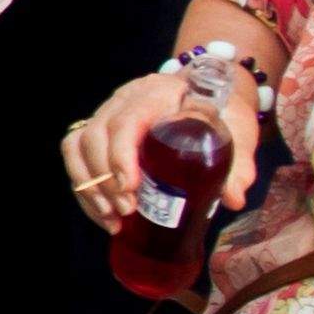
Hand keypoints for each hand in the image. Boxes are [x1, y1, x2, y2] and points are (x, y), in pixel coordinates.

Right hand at [58, 59, 260, 229]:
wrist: (212, 97)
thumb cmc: (223, 114)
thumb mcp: (237, 133)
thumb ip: (238, 164)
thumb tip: (233, 199)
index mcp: (158, 93)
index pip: (128, 119)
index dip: (122, 154)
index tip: (131, 187)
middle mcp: (124, 99)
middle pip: (96, 135)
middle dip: (106, 179)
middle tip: (127, 211)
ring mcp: (107, 114)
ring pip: (78, 146)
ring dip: (90, 187)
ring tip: (112, 220)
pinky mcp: (99, 131)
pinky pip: (75, 156)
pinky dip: (84, 188)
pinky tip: (103, 215)